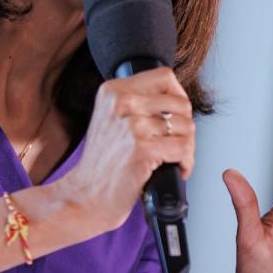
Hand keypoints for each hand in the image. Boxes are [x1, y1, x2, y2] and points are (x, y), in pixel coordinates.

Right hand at [59, 67, 194, 231]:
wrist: (85, 195)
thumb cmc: (101, 163)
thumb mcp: (110, 118)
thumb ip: (136, 102)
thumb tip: (176, 101)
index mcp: (113, 90)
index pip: (164, 76)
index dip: (178, 97)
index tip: (175, 115)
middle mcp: (121, 103)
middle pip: (181, 104)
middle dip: (185, 127)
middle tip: (175, 143)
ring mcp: (132, 126)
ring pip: (186, 127)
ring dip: (187, 147)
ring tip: (173, 158)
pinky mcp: (143, 149)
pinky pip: (184, 149)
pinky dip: (185, 163)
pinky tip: (175, 169)